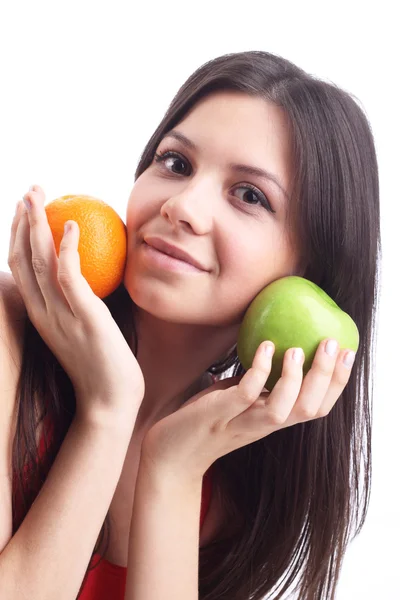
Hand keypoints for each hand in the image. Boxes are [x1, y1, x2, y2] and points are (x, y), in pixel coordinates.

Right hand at [8, 185, 144, 425]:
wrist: (109, 400)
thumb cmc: (101, 363)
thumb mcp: (82, 327)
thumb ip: (78, 302)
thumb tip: (90, 276)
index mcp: (39, 313)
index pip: (19, 267)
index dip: (17, 235)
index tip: (24, 210)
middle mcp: (42, 311)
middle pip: (22, 258)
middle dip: (22, 220)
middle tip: (30, 191)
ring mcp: (60, 314)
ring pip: (39, 261)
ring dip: (37, 225)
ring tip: (40, 196)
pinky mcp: (84, 316)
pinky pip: (70, 276)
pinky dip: (66, 248)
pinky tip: (71, 225)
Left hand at [141, 339, 354, 480]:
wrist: (169, 456)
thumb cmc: (204, 420)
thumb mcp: (237, 399)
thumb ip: (257, 382)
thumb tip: (273, 344)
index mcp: (272, 420)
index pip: (316, 408)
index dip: (336, 384)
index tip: (348, 353)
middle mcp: (262, 426)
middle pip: (308, 410)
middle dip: (326, 378)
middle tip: (333, 344)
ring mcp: (240, 423)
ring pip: (282, 410)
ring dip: (294, 379)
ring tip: (297, 350)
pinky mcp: (217, 416)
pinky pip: (245, 395)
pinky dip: (259, 371)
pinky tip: (264, 347)